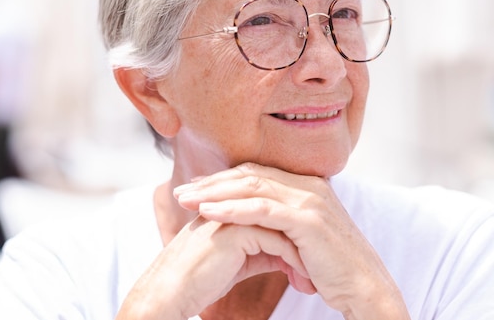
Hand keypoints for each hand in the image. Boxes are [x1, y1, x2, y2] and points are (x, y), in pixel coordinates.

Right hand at [116, 211, 314, 318]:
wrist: (171, 292)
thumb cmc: (201, 278)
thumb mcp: (240, 260)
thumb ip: (262, 248)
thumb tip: (287, 251)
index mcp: (236, 204)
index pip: (278, 209)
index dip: (297, 233)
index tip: (314, 257)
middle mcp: (236, 202)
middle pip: (284, 213)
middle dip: (305, 240)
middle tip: (321, 265)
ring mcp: (235, 212)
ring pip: (284, 226)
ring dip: (303, 252)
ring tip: (314, 276)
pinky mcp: (236, 230)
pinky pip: (277, 242)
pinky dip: (293, 261)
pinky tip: (302, 279)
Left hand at [174, 163, 409, 318]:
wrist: (365, 286)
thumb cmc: (332, 267)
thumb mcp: (303, 237)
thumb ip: (282, 222)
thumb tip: (256, 225)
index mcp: (307, 185)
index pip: (257, 173)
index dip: (224, 179)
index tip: (196, 189)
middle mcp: (308, 185)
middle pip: (250, 174)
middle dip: (212, 183)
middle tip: (181, 192)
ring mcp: (309, 199)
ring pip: (252, 187)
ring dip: (214, 193)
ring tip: (185, 201)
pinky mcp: (307, 219)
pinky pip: (261, 209)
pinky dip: (231, 209)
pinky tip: (208, 213)